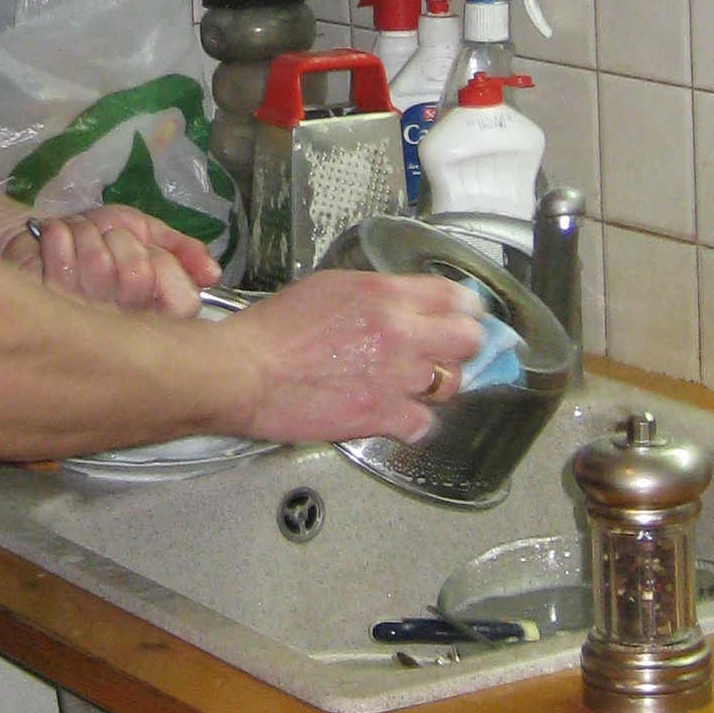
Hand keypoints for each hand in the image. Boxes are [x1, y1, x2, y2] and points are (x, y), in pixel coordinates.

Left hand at [0, 203, 216, 317]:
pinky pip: (63, 258)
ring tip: (78, 243)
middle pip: (138, 273)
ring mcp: (84, 320)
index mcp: (155, 313)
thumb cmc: (97, 240)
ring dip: (86, 234)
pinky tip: (54, 245)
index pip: (183, 299)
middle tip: (106, 243)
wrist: (39, 236)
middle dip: (119, 240)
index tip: (145, 251)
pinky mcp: (47, 309)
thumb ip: (182, 249)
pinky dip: (59, 236)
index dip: (161, 262)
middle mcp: (123, 326)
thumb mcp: (147, 233)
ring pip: (99, 260)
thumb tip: (212, 274)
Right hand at [220, 272, 485, 448]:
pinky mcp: (383, 415)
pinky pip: (423, 423)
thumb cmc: (275, 328)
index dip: (463, 307)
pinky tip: (394, 414)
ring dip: (436, 384)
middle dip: (460, 345)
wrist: (246, 371)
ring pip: (451, 383)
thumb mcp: (328, 288)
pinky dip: (412, 421)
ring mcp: (396, 377)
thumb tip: (399, 305)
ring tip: (412, 384)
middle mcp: (400, 333)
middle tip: (443, 351)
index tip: (463, 315)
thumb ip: (374, 295)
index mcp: (384, 295)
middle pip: (467, 339)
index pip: (453, 296)